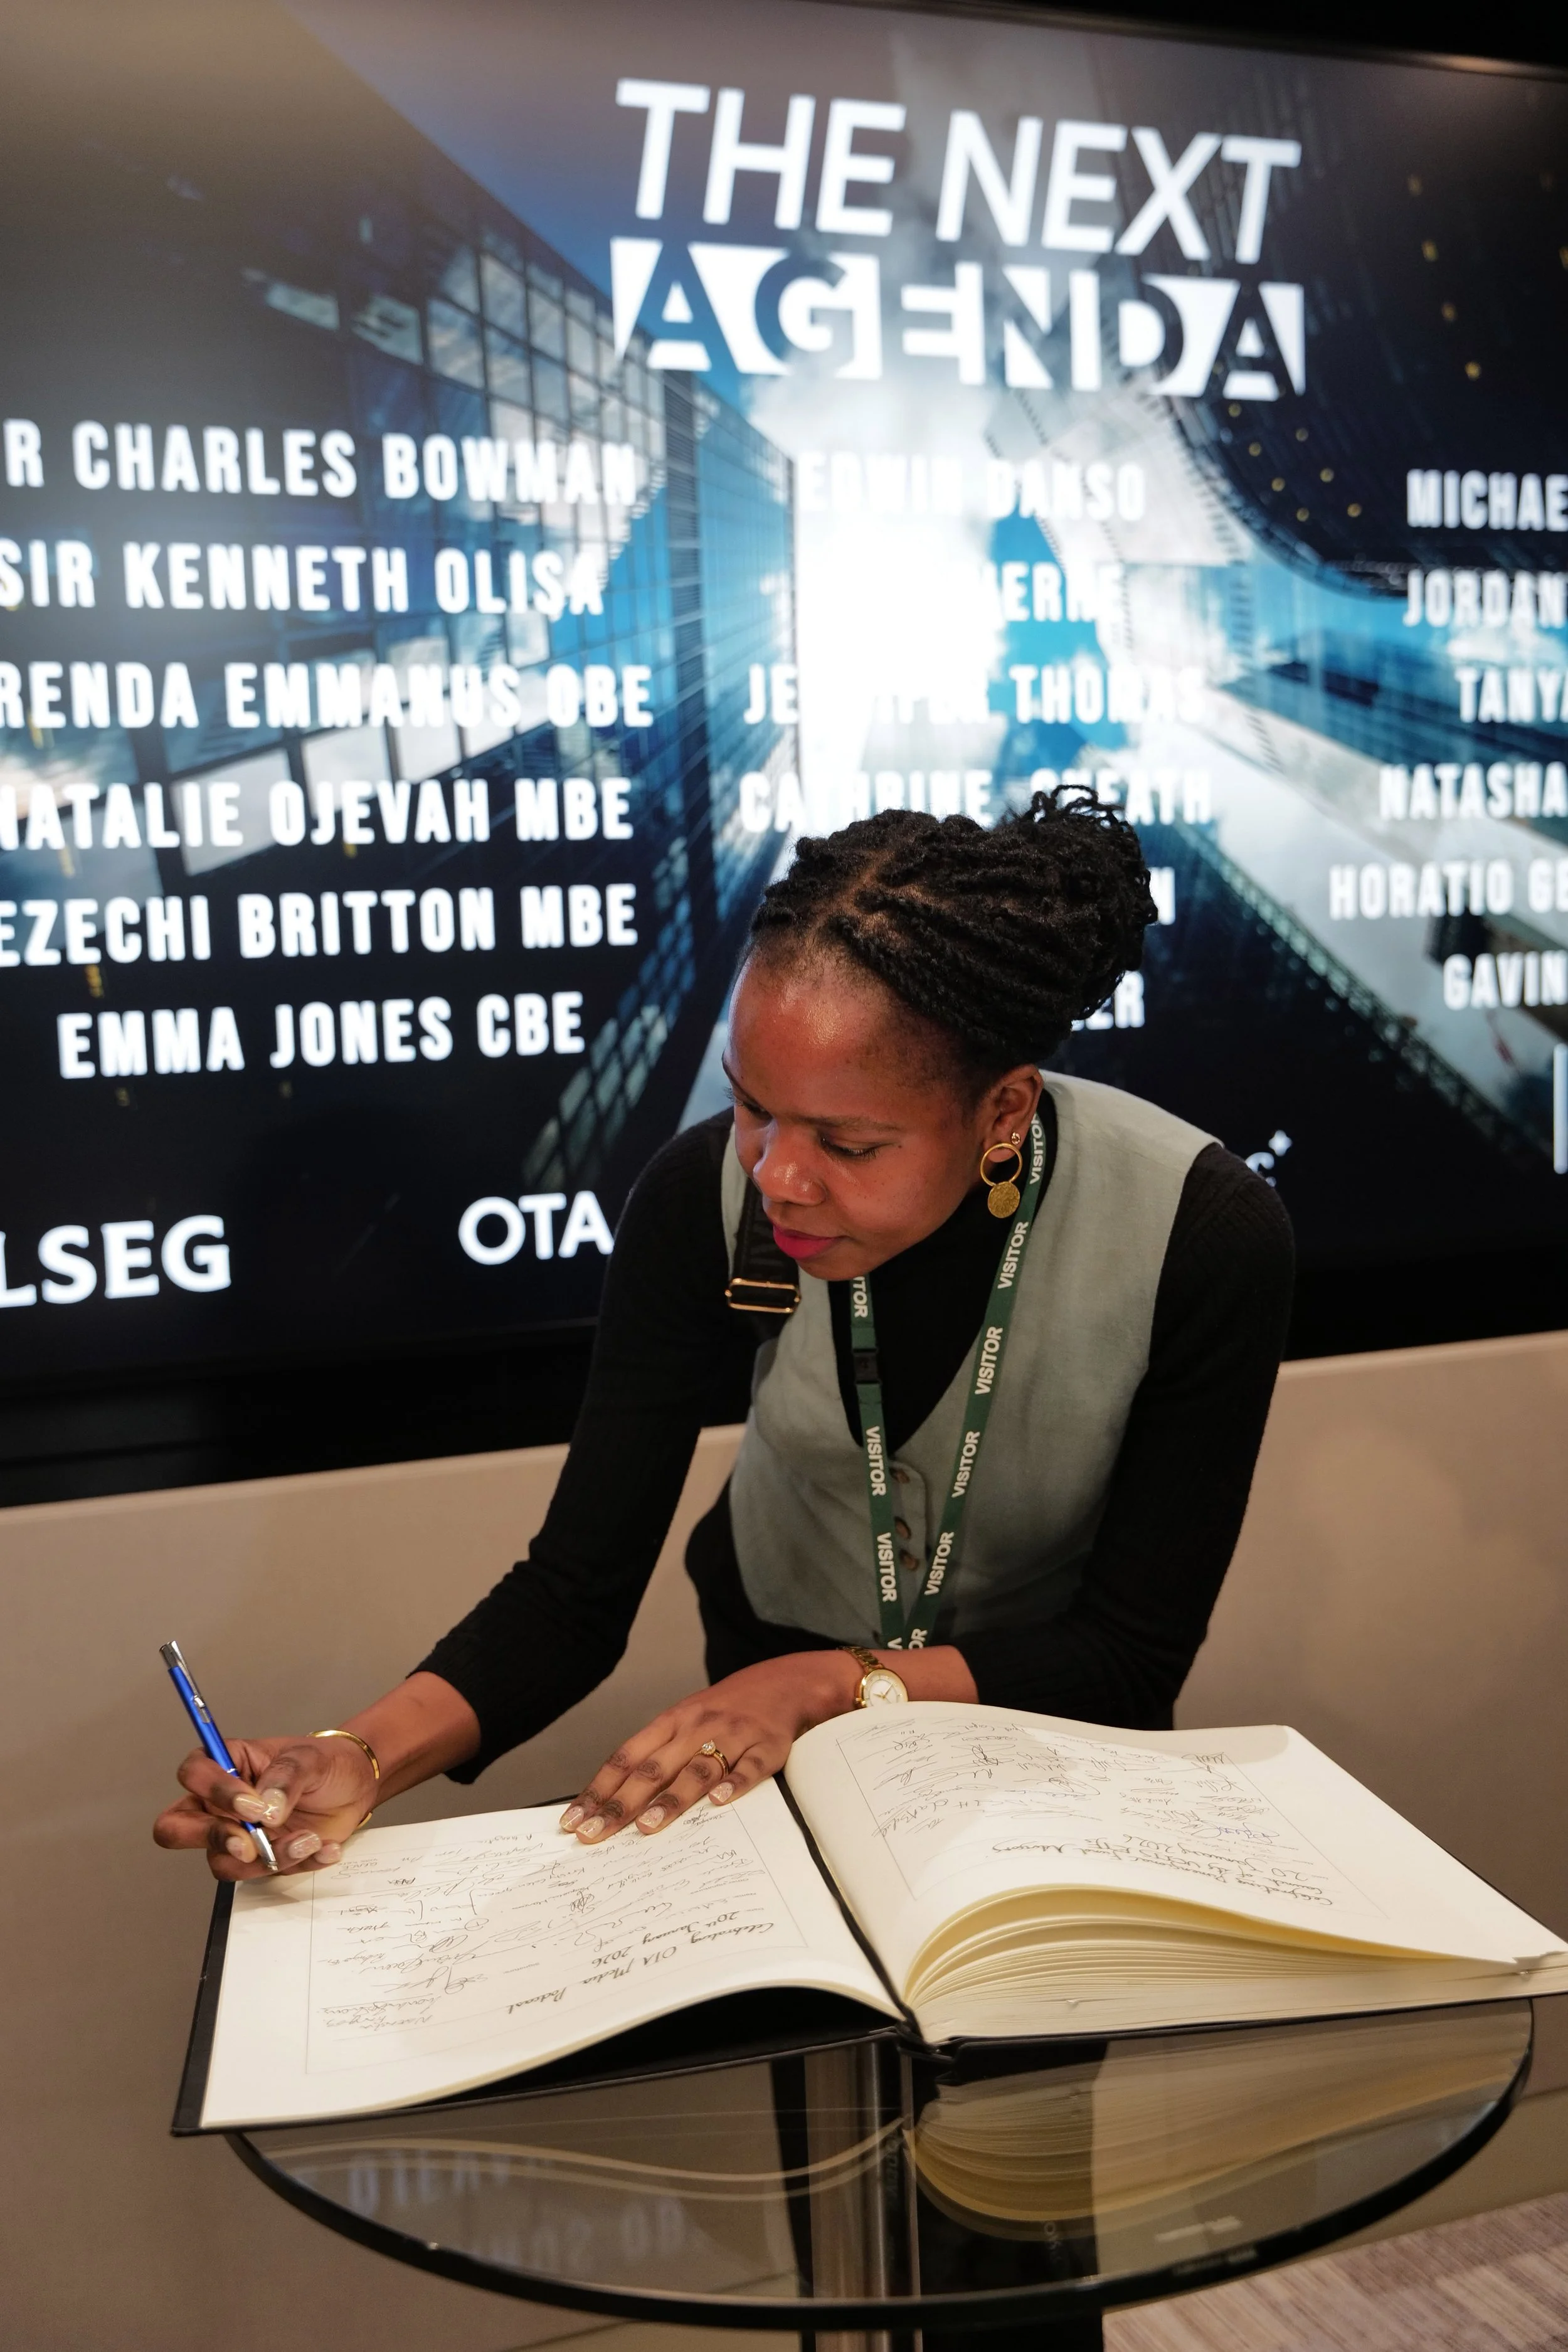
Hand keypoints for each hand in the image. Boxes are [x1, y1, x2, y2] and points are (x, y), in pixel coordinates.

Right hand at [152, 1734, 376, 1880]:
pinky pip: (263, 1875)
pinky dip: (295, 1865)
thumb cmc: (326, 1763)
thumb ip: (286, 1777)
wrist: (356, 1786)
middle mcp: (221, 1803)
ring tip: (309, 1840)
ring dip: (266, 1858)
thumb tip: (266, 1808)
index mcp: (227, 1764)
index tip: (253, 1803)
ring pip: (222, 1862)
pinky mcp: (260, 1859)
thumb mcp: (311, 1758)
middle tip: (249, 1844)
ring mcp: (237, 1835)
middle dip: (211, 1838)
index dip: (215, 1791)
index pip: (193, 1774)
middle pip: (176, 1828)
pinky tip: (325, 1848)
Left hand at [559, 1652, 860, 1841]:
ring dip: (671, 1799)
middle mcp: (696, 1727)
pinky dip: (735, 1784)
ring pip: (696, 1769)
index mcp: (671, 1721)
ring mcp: (732, 1736)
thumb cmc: (725, 1711)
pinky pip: (750, 1768)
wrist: (784, 1683)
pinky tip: (720, 1802)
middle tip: (594, 1835)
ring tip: (647, 1827)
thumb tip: (615, 1800)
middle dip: (620, 1804)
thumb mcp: (685, 1721)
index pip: (626, 1758)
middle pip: (653, 1768)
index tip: (574, 1821)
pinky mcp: (766, 1747)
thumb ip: (657, 1756)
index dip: (598, 1790)